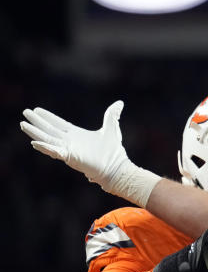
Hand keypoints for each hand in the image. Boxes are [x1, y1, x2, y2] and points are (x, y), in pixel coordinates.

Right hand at [20, 101, 159, 205]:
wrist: (117, 167)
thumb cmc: (113, 151)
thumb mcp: (111, 128)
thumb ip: (112, 115)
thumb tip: (119, 103)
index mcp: (76, 135)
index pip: (58, 124)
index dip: (48, 117)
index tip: (37, 110)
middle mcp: (70, 142)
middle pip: (49, 130)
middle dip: (37, 122)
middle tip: (25, 113)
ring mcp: (69, 149)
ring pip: (47, 139)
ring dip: (35, 133)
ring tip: (23, 125)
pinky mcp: (70, 157)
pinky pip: (54, 152)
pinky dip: (45, 147)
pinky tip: (35, 142)